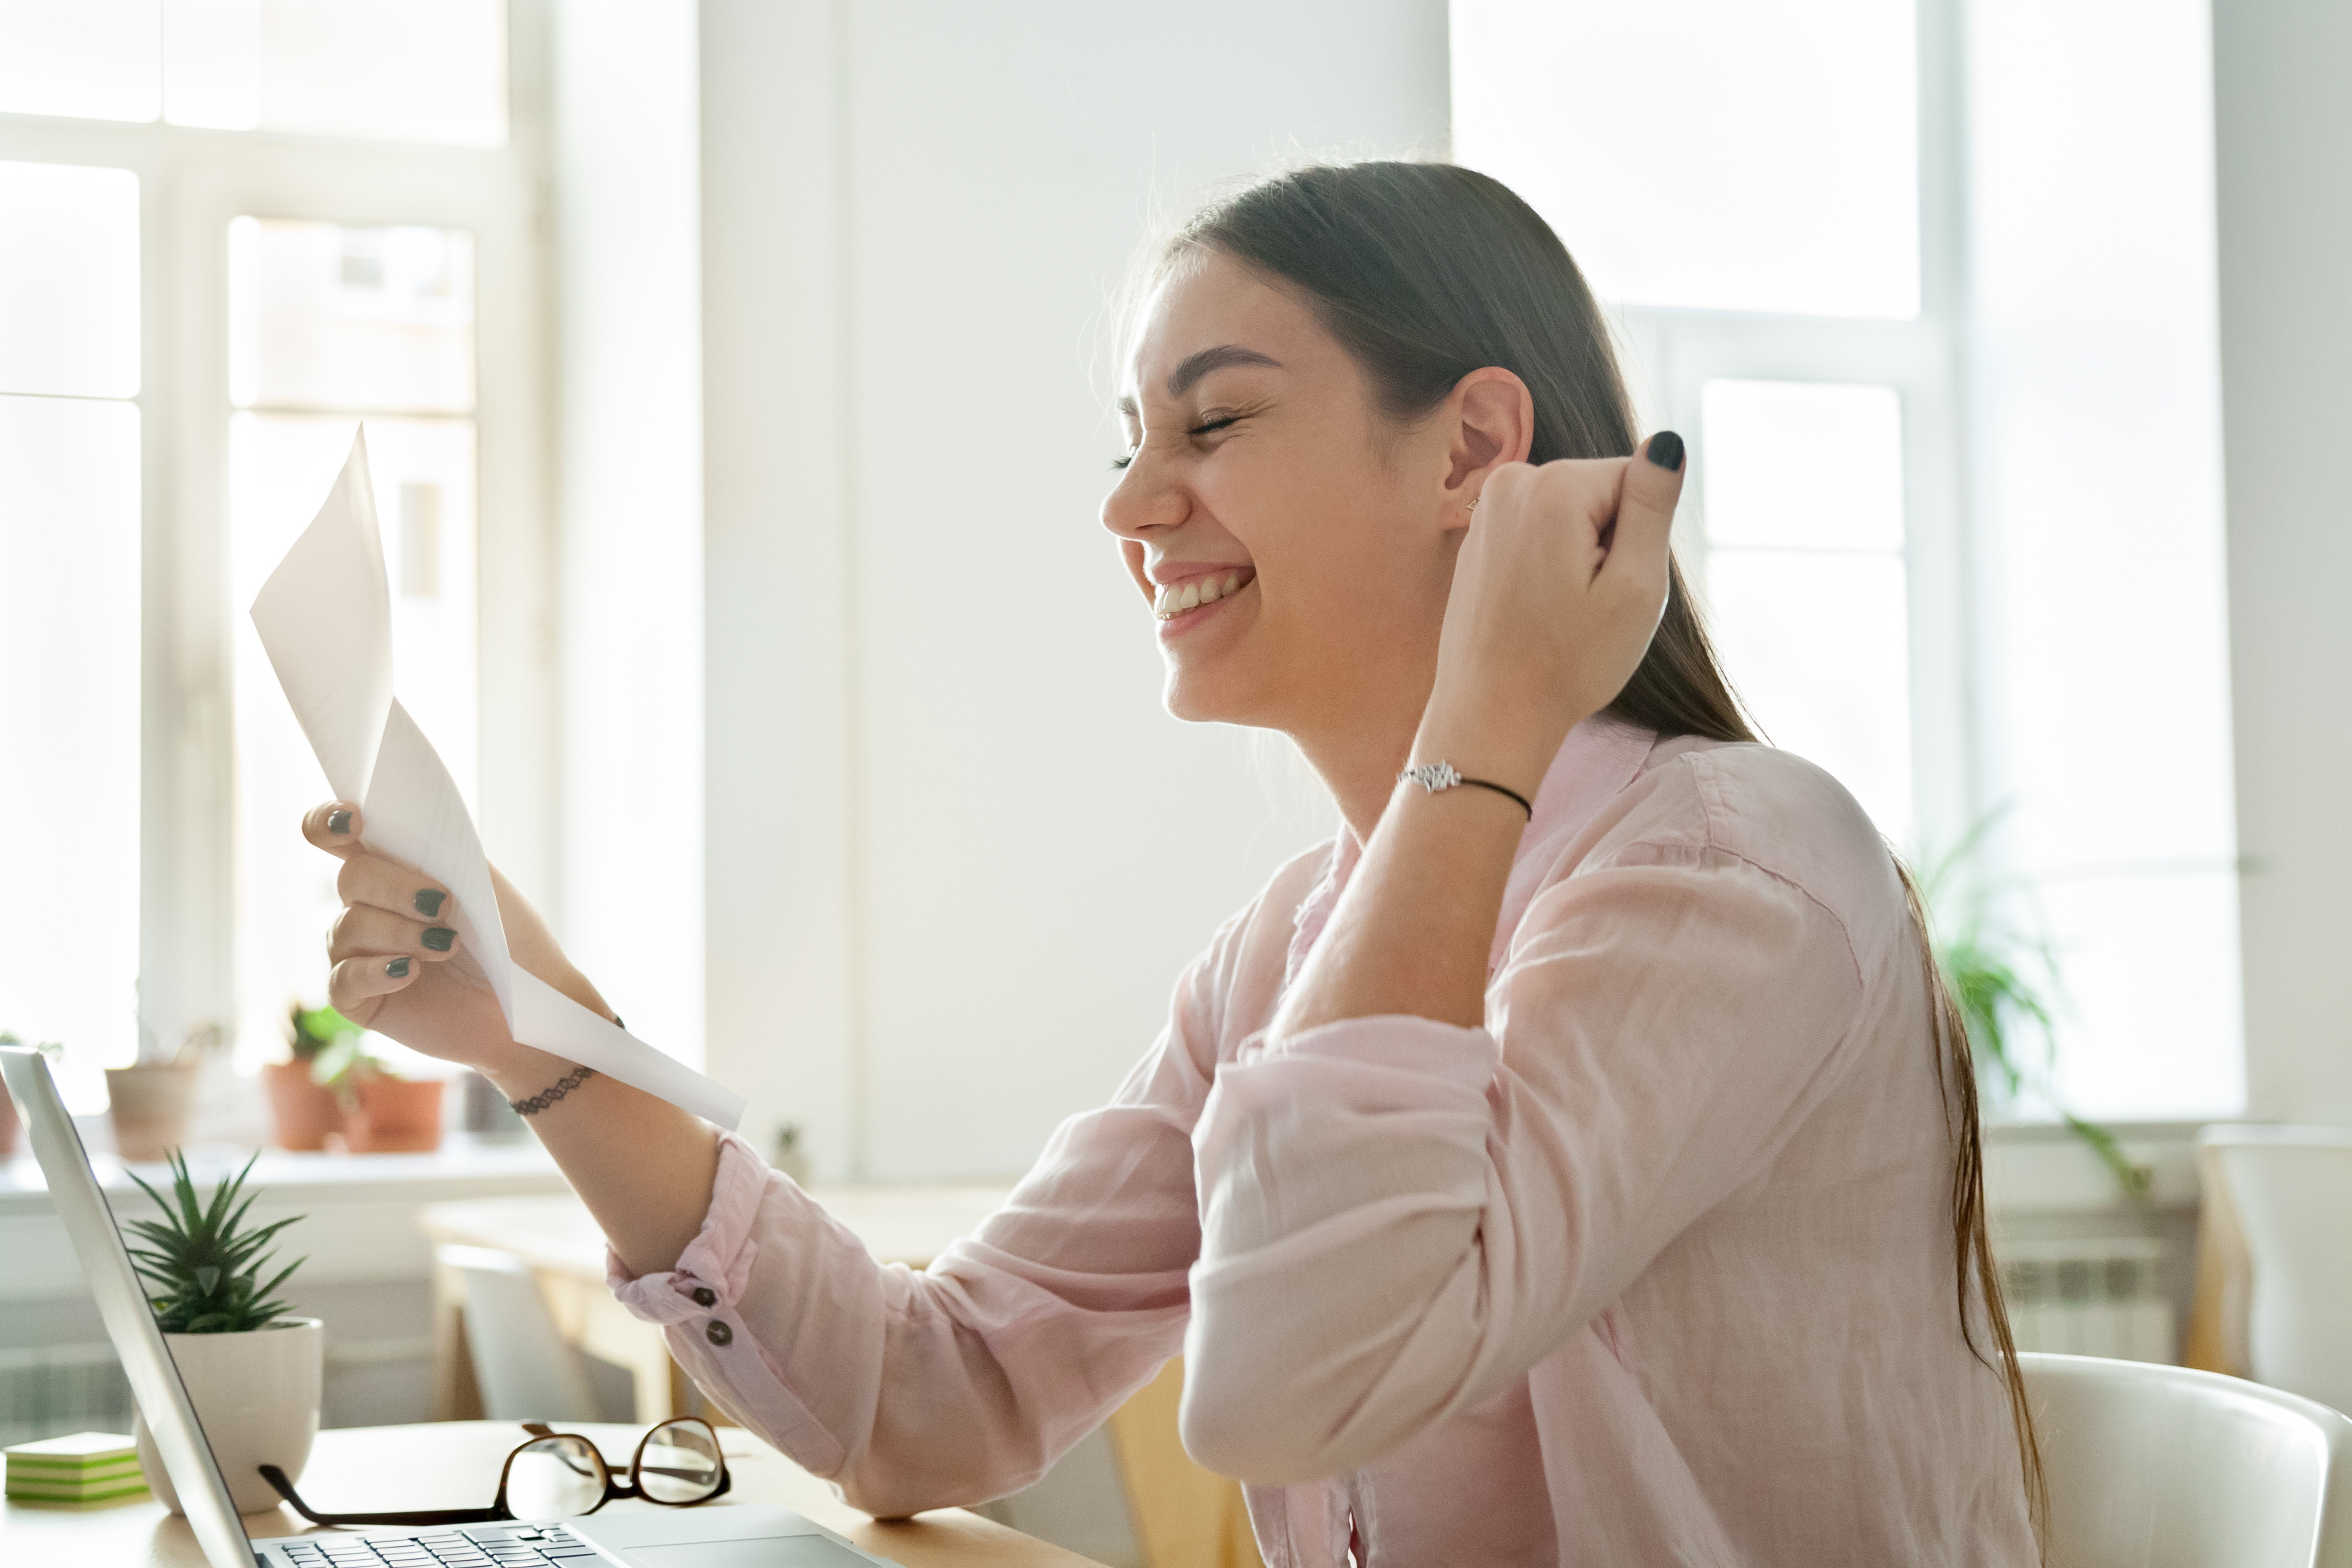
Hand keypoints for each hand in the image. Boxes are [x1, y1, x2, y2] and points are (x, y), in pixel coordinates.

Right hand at [301, 802, 611, 1077]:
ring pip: (347, 927)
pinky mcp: (358, 1000)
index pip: (334, 835)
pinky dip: (377, 971)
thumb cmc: (510, 941)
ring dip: (401, 932)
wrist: (530, 1001)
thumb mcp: (482, 887)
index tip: (355, 820)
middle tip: (445, 905)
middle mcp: (365, 908)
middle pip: (350, 878)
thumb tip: (396, 833)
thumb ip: (437, 855)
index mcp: (391, 870)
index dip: (329, 821)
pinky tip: (410, 971)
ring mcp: (355, 954)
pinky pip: (342, 979)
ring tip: (447, 946)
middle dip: (396, 887)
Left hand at [1418, 435, 1683, 793]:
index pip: (1638, 480)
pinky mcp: (1479, 535)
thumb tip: (1666, 442)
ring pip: (1574, 514)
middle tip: (1588, 605)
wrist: (1491, 715)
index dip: (1639, 538)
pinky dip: (1551, 566)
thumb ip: (1654, 503)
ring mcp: (1488, 507)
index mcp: (1554, 485)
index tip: (1611, 587)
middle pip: (1602, 493)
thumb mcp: (1635, 585)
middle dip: (1610, 543)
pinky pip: (1541, 534)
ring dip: (1582, 557)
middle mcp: (1512, 481)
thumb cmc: (1569, 662)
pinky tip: (1537, 610)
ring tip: (1562, 609)